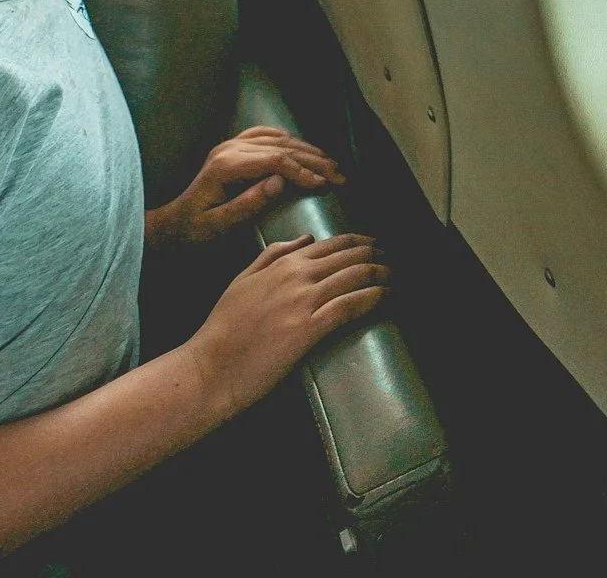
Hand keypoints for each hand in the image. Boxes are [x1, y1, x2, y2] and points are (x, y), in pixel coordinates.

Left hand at [146, 127, 345, 246]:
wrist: (173, 225)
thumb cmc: (194, 231)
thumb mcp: (219, 225)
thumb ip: (249, 204)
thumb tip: (280, 182)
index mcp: (226, 166)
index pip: (276, 160)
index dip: (303, 171)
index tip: (324, 185)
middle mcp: (230, 148)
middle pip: (282, 147)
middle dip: (315, 161)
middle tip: (340, 177)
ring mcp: (231, 145)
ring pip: (279, 140)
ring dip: (308, 151)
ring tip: (332, 166)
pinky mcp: (234, 148)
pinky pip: (266, 135)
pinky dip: (289, 140)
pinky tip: (304, 149)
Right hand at [181, 234, 389, 422]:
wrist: (209, 367)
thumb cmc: (223, 329)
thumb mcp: (242, 280)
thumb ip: (272, 255)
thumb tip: (305, 239)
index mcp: (282, 263)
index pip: (333, 244)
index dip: (362, 243)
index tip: (377, 247)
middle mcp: (296, 275)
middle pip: (351, 256)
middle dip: (378, 255)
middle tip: (394, 260)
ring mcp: (304, 301)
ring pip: (356, 276)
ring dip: (383, 274)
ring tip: (396, 277)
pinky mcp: (309, 328)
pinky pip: (350, 305)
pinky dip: (374, 297)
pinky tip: (387, 296)